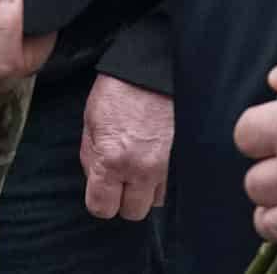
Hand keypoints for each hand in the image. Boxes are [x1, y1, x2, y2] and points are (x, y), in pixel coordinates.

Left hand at [82, 74, 173, 221]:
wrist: (154, 66)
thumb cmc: (118, 89)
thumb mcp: (90, 122)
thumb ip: (90, 158)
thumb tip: (96, 180)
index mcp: (113, 160)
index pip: (102, 208)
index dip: (100, 199)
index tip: (103, 189)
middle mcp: (143, 169)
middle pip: (133, 211)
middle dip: (126, 197)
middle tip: (124, 177)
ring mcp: (169, 164)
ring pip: (157, 200)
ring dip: (148, 188)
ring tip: (143, 164)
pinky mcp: (186, 156)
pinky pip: (175, 182)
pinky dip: (165, 177)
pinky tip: (158, 158)